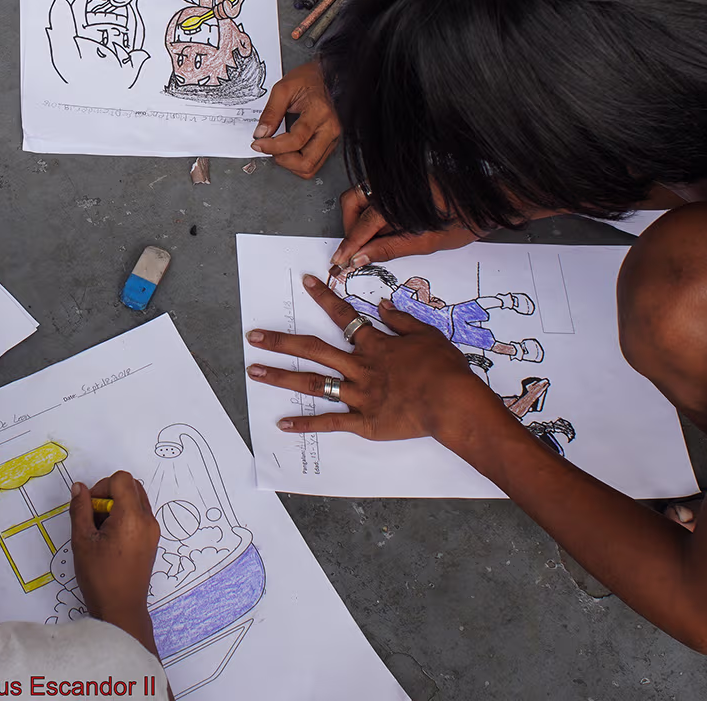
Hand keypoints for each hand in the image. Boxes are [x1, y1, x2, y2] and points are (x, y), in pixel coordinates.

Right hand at [68, 471, 160, 649]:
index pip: (121, 479)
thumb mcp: (82, 541)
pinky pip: (140, 515)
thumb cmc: (100, 578)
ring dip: (117, 504)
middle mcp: (147, 520)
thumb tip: (78, 488)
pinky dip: (125, 516)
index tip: (90, 507)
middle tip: (94, 516)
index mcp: (132, 517)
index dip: (102, 486)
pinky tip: (110, 538)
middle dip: (110, 493)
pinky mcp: (152, 540)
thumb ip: (80, 509)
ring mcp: (153, 531)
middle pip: (131, 486)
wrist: (121, 610)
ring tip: (101, 530)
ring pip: (136, 499)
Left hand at [246, 272, 496, 443]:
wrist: (453, 402)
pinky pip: (330, 422)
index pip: (345, 316)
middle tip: (253, 337)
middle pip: (313, 350)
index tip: (306, 282)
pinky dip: (305, 425)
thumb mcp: (428, 334)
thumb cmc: (445, 369)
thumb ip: (401, 320)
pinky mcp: (364, 422)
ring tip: (254, 373)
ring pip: (312, 383)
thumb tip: (381, 306)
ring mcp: (359, 395)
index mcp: (375, 345)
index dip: (324, 298)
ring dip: (281, 377)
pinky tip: (282, 425)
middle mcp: (360, 367)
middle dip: (281, 342)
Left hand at [251, 60, 339, 177]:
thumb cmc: (307, 80)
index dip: (273, 146)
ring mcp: (332, 138)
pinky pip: (314, 164)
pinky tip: (287, 151)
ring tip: (277, 150)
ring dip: (289, 164)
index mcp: (319, 112)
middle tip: (268, 147)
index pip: (296, 140)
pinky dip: (297, 163)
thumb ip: (271, 112)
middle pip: (306, 162)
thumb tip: (261, 133)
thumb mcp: (283, 89)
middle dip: (282, 159)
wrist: (324, 77)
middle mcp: (330, 129)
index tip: (258, 143)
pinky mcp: (329, 144)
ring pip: (310, 168)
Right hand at [334, 183, 478, 268]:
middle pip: (353, 201)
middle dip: (350, 227)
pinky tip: (386, 231)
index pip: (363, 223)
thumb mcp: (426, 243)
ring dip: (360, 220)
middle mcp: (393, 183)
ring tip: (373, 242)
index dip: (350, 244)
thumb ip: (389, 248)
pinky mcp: (400, 184)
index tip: (339, 260)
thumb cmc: (465, 222)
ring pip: (361, 197)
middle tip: (357, 251)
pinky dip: (374, 214)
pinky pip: (376, 196)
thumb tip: (361, 257)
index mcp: (398, 197)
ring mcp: (395, 181)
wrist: (487, 204)